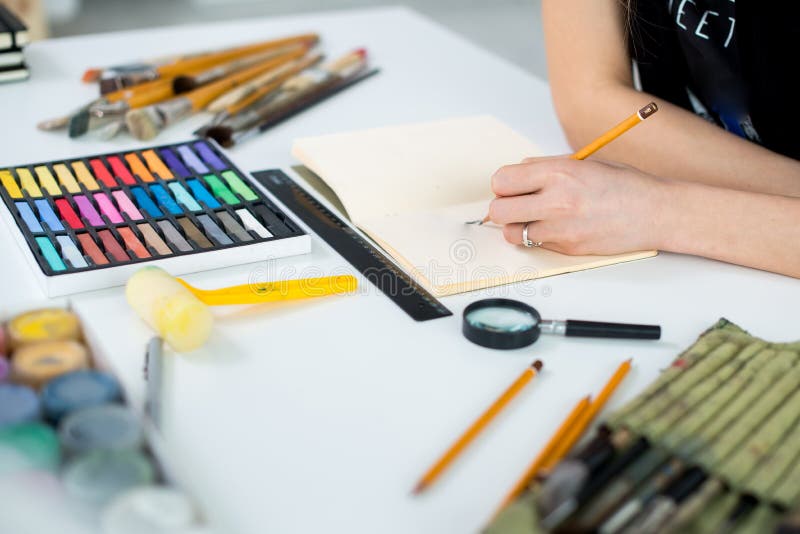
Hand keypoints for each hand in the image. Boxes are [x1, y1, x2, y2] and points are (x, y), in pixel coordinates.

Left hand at [489, 157, 667, 254]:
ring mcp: (561, 228)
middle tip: (517, 204)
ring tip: (535, 218)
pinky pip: (535, 244)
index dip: (503, 184)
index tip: (512, 186)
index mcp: (559, 172)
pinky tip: (554, 227)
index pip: (502, 180)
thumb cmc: (623, 184)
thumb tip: (517, 171)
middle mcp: (557, 201)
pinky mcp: (568, 248)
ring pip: (511, 233)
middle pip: (498, 210)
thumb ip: (546, 166)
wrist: (656, 213)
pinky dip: (537, 238)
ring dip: (517, 226)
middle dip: (502, 207)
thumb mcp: (584, 162)